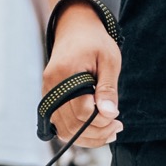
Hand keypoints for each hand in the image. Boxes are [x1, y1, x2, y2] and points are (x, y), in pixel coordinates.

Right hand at [41, 9, 123, 148]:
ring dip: (87, 137)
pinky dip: (77, 132)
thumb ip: (108, 88)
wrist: (75, 29)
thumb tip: (110, 114)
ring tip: (108, 132)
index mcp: (64, 74)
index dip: (101, 120)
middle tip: (117, 128)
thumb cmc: (95, 42)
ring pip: (63, 130)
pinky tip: (94, 129)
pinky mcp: (50, 98)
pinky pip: (60, 124)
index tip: (119, 119)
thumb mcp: (109, 60)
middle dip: (97, 133)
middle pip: (72, 124)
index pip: (81, 110)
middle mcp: (51, 86)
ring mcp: (47, 93)